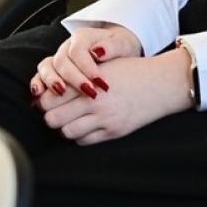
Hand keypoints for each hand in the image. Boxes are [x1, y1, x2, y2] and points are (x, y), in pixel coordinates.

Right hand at [31, 24, 143, 101]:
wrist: (115, 50)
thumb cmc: (120, 48)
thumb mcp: (123, 44)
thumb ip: (113, 47)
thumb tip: (99, 52)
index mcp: (82, 37)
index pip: (78, 50)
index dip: (87, 67)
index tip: (101, 83)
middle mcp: (66, 46)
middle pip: (62, 60)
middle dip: (74, 78)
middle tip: (90, 93)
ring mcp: (58, 58)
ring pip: (46, 67)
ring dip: (52, 81)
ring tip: (62, 93)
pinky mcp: (53, 71)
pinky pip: (39, 76)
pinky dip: (37, 84)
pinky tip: (38, 95)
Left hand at [37, 51, 193, 145]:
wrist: (162, 83)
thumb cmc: (132, 71)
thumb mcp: (105, 65)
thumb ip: (80, 74)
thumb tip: (54, 85)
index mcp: (90, 80)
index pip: (52, 96)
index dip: (44, 100)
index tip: (45, 99)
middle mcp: (95, 101)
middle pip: (54, 117)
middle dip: (50, 116)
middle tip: (53, 112)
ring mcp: (104, 119)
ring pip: (67, 132)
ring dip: (64, 128)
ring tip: (69, 120)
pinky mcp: (113, 132)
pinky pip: (84, 141)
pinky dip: (79, 136)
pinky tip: (84, 126)